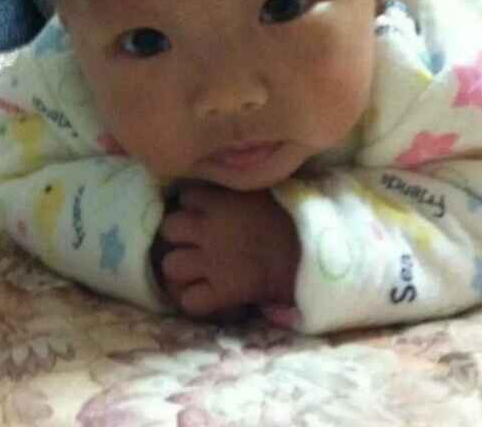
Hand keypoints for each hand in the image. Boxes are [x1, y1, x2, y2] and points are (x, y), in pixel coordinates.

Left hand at [154, 184, 299, 318]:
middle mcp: (208, 229)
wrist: (313, 253)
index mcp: (220, 201)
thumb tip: (224, 180)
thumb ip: (236, 188)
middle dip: (178, 236)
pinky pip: (190, 301)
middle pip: (169, 228)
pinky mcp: (223, 291)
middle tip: (193, 242)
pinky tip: (207, 296)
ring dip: (181, 270)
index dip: (192, 206)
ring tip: (195, 271)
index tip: (203, 212)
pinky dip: (196, 301)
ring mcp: (213, 262)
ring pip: (171, 266)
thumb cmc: (292, 217)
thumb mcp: (262, 190)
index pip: (185, 197)